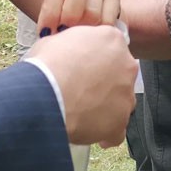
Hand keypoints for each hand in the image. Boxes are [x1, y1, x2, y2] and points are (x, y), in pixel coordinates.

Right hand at [28, 25, 136, 147]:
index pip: (110, 45)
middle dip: (104, 81)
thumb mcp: (55, 41)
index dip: (95, 57)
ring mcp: (126, 95)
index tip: (84, 66)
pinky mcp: (120, 122)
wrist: (44, 96)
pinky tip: (89, 130)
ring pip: (120, 101)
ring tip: (81, 111)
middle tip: (82, 88)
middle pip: (119, 73)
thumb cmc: (46, 66)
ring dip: (106, 105)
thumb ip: (72, 45)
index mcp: (111, 39)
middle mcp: (126, 65)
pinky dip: (105, 131)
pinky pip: (116, 129)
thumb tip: (67, 53)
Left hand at [37, 0, 120, 34]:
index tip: (46, 32)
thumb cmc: (55, 5)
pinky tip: (90, 36)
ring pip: (93, 11)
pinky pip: (108, 19)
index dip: (50, 13)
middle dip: (69, 20)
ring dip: (83, 29)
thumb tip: (49, 36)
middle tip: (63, 34)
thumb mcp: (44, 4)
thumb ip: (46, 15)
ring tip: (75, 39)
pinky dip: (99, 31)